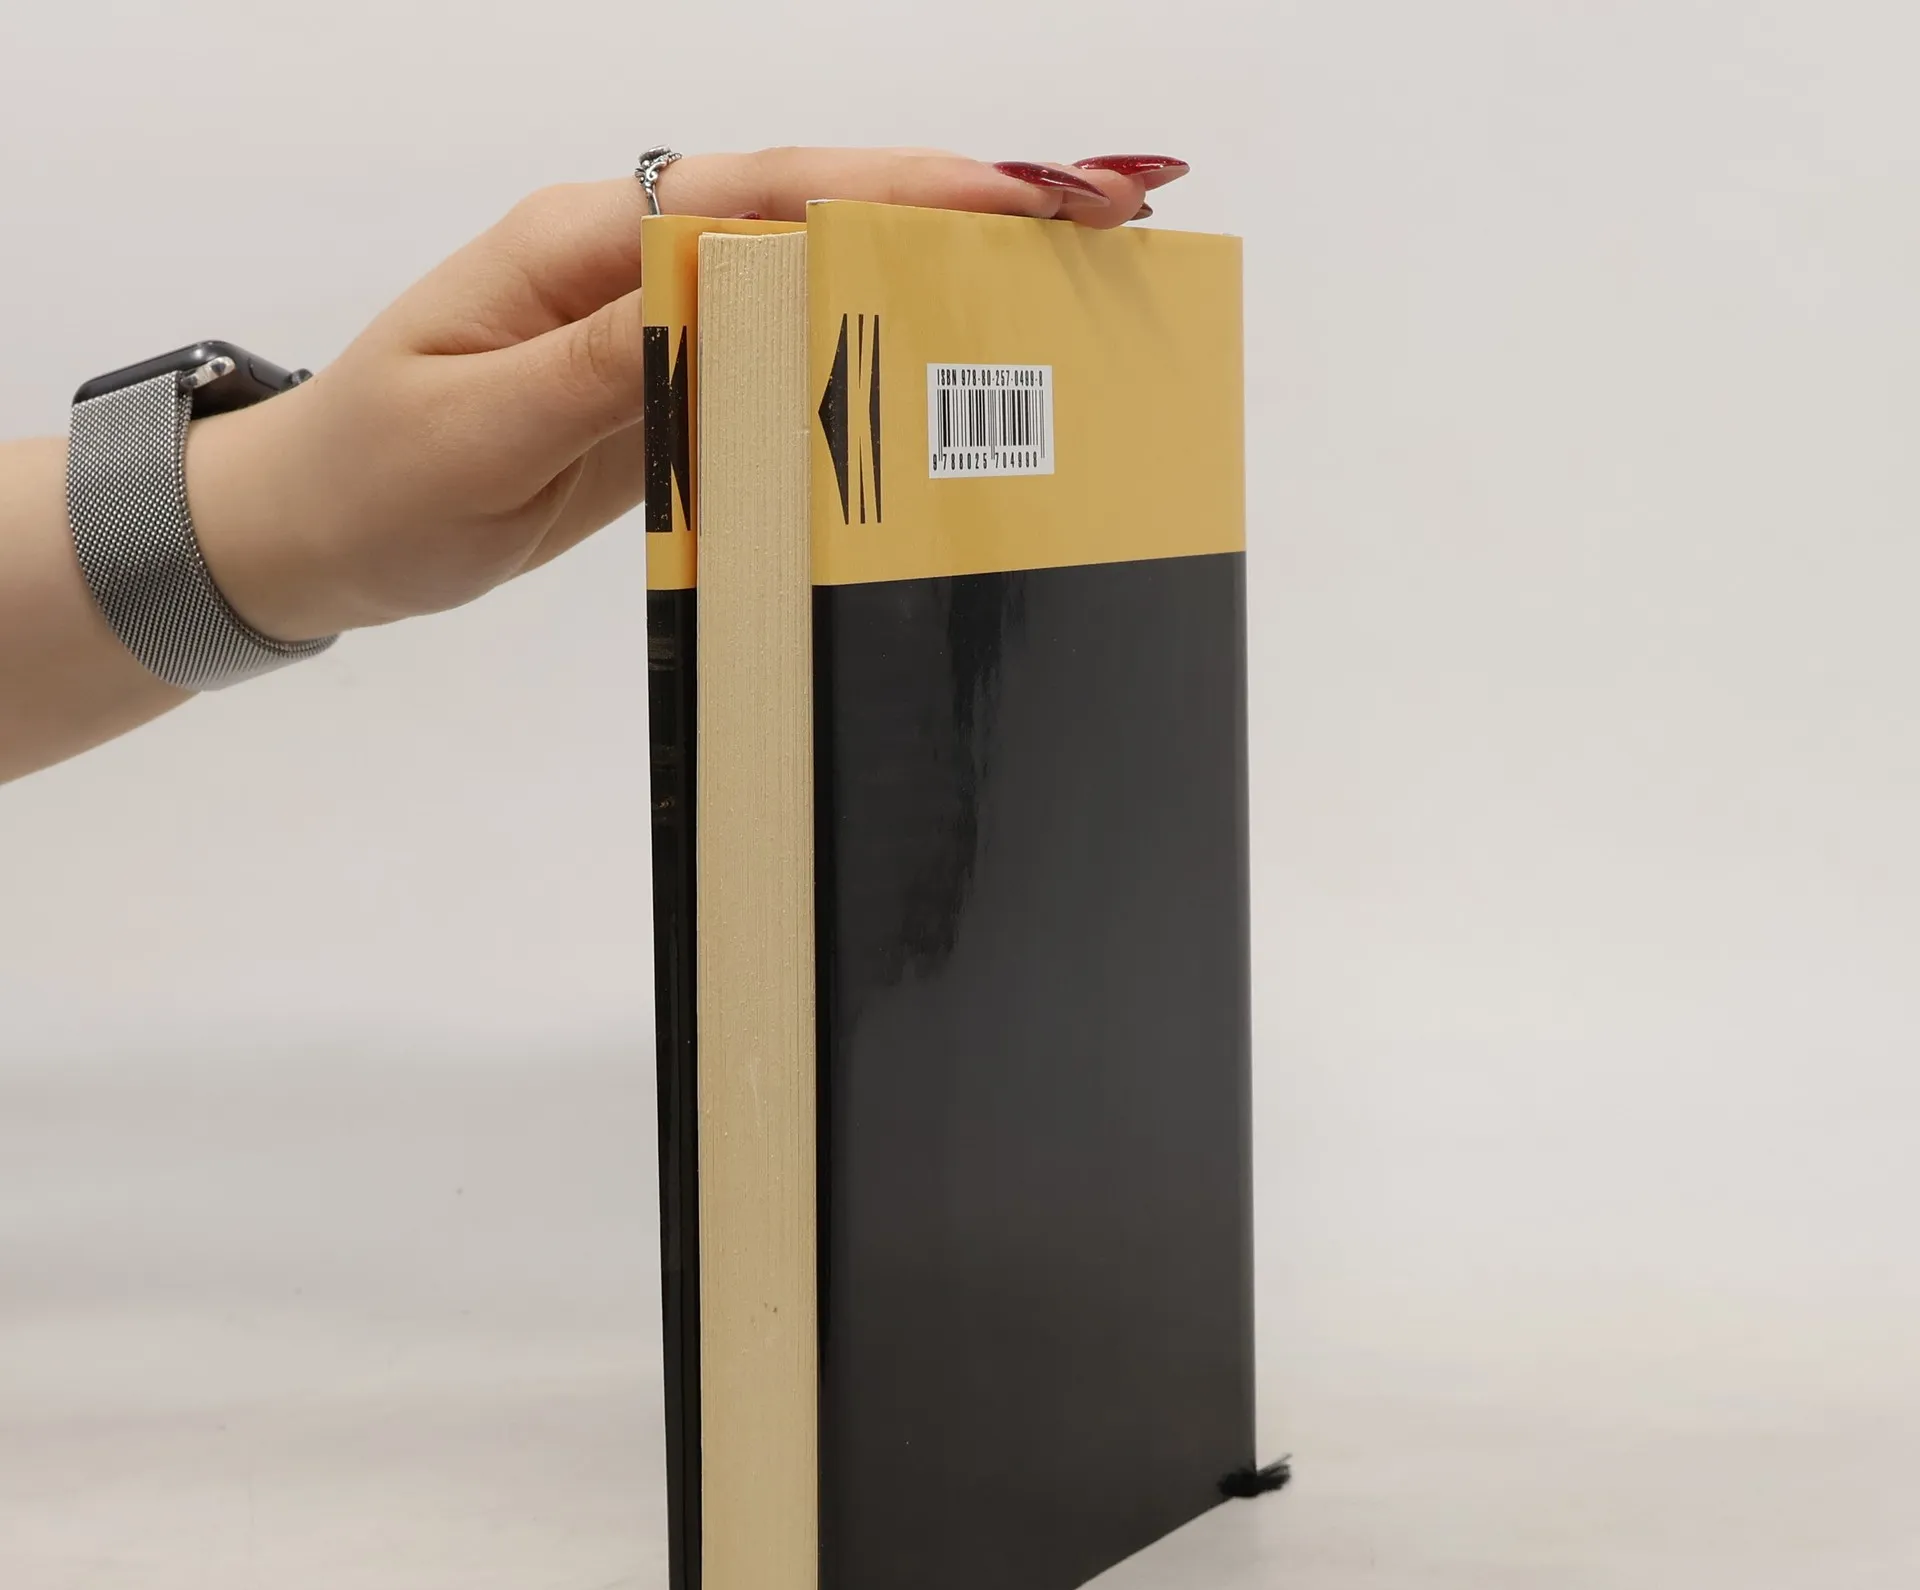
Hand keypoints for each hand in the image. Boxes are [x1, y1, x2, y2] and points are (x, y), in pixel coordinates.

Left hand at [186, 147, 1190, 642]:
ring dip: (940, 272)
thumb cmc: (374, 475)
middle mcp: (636, 265)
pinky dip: (874, 352)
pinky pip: (787, 361)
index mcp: (584, 244)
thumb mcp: (474, 428)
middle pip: (822, 213)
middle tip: (1109, 207)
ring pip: (820, 281)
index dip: (898, 188)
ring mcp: (661, 328)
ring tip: (1070, 274)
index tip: (1016, 195)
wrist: (317, 531)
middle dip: (963, 204)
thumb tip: (725, 308)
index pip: (764, 195)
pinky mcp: (672, 393)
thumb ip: (602, 370)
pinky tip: (957, 362)